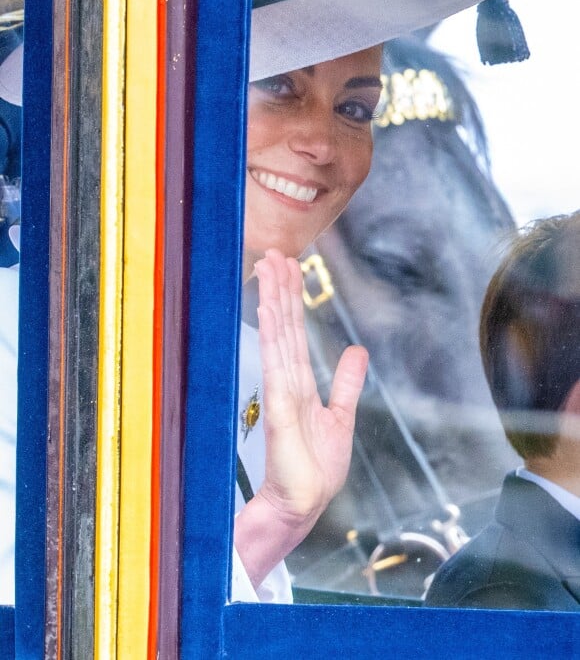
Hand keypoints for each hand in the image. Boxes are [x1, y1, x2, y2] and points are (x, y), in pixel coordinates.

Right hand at [234, 248, 367, 587]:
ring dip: (274, 301)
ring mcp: (280, 391)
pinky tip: (268, 310)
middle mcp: (286, 380)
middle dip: (280, 289)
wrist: (304, 504)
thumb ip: (345, 383)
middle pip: (284, 326)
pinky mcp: (279, 407)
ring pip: (278, 335)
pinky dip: (272, 334)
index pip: (296, 333)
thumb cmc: (315, 468)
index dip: (292, 301)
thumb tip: (356, 350)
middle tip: (274, 253)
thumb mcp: (340, 417)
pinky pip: (276, 362)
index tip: (288, 269)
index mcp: (299, 383)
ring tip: (269, 267)